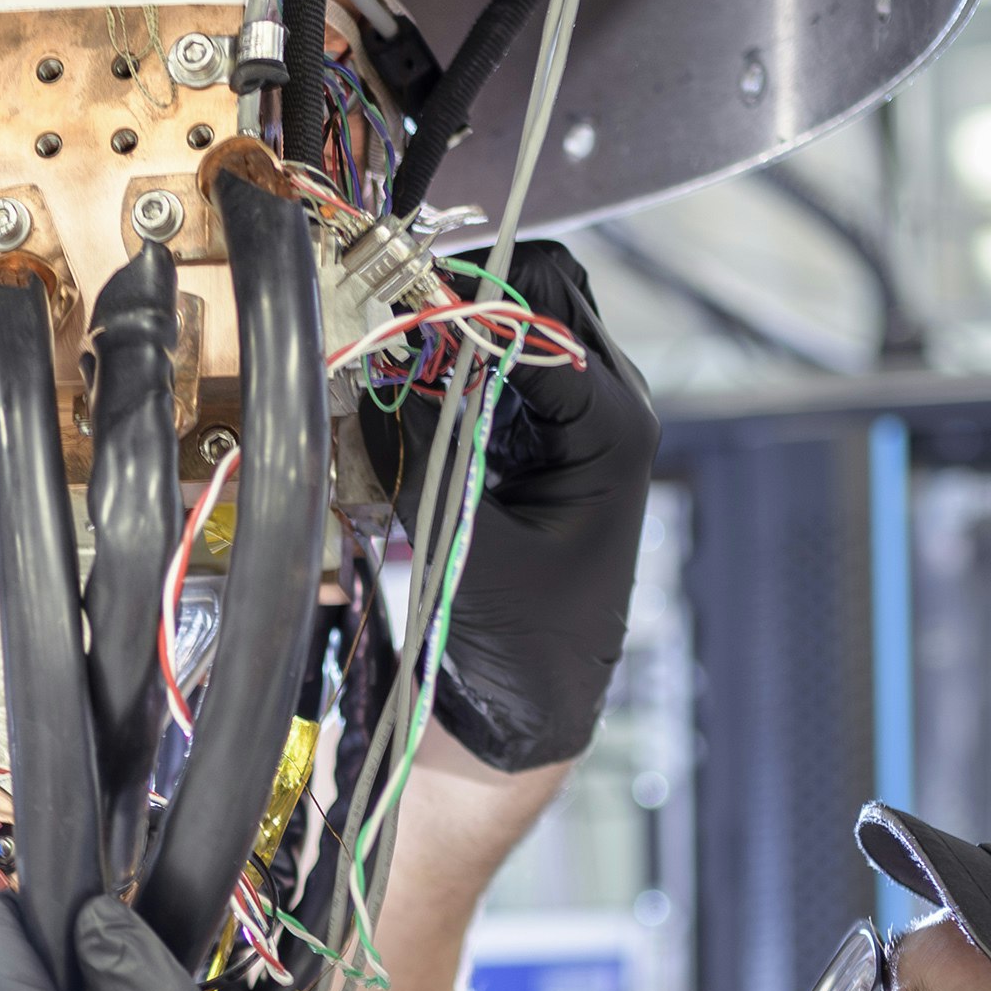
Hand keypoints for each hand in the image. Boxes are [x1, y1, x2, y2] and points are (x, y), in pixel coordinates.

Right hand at [378, 234, 657, 773]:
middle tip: (397, 320)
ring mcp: (580, 416)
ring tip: (397, 357)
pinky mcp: (544, 434)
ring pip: (524, 319)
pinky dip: (457, 366)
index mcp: (615, 427)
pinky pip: (502, 366)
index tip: (398, 305)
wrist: (538, 699)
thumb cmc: (524, 637)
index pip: (546, 314)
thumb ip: (425, 447)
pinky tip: (413, 394)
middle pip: (548, 291)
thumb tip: (375, 365)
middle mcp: (611, 406)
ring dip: (462, 327)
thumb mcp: (466, 537)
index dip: (471, 298)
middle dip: (472, 294)